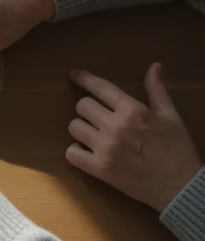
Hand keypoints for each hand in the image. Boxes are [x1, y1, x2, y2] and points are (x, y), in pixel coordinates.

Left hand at [67, 63, 202, 211]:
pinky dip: (75, 152)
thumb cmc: (177, 149)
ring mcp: (106, 148)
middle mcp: (116, 126)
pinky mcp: (100, 169)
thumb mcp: (171, 116)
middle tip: (98, 118)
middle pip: (82, 106)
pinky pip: (71, 153)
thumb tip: (153, 66)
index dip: (83, 78)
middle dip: (88, 109)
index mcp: (134, 110)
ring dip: (81, 129)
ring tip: (93, 135)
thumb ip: (157, 90)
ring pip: (74, 127)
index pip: (100, 87)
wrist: (181, 187)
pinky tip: (86, 152)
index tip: (73, 74)